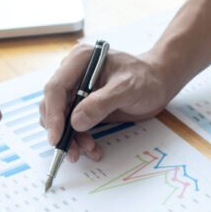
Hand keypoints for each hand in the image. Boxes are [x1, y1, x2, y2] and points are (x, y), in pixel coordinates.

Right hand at [39, 43, 177, 162]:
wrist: (158, 84)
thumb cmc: (146, 79)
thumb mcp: (127, 88)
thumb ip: (101, 103)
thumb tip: (75, 122)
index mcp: (80, 60)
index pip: (56, 88)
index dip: (53, 114)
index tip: (56, 137)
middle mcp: (73, 74)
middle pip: (53, 105)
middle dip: (61, 131)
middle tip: (73, 151)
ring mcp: (76, 90)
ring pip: (60, 119)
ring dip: (70, 138)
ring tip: (89, 149)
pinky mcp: (82, 106)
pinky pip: (72, 126)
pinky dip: (78, 139)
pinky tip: (92, 148)